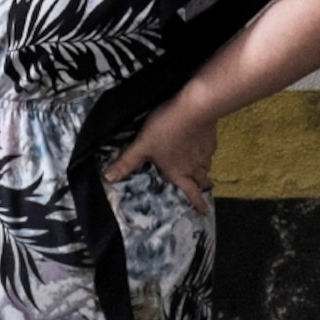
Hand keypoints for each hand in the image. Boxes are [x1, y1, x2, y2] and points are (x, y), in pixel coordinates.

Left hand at [102, 101, 216, 212]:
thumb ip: (127, 162)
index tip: (204, 211)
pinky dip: (206, 152)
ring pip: (207, 166)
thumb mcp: (142, 145)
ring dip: (204, 170)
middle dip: (202, 187)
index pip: (190, 193)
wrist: (195, 108)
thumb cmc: (166, 128)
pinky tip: (201, 145)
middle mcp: (194, 166)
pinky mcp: (211, 139)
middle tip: (203, 188)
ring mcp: (205, 153)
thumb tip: (108, 178)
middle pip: (202, 181)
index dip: (198, 204)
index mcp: (178, 172)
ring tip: (201, 168)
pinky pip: (210, 150)